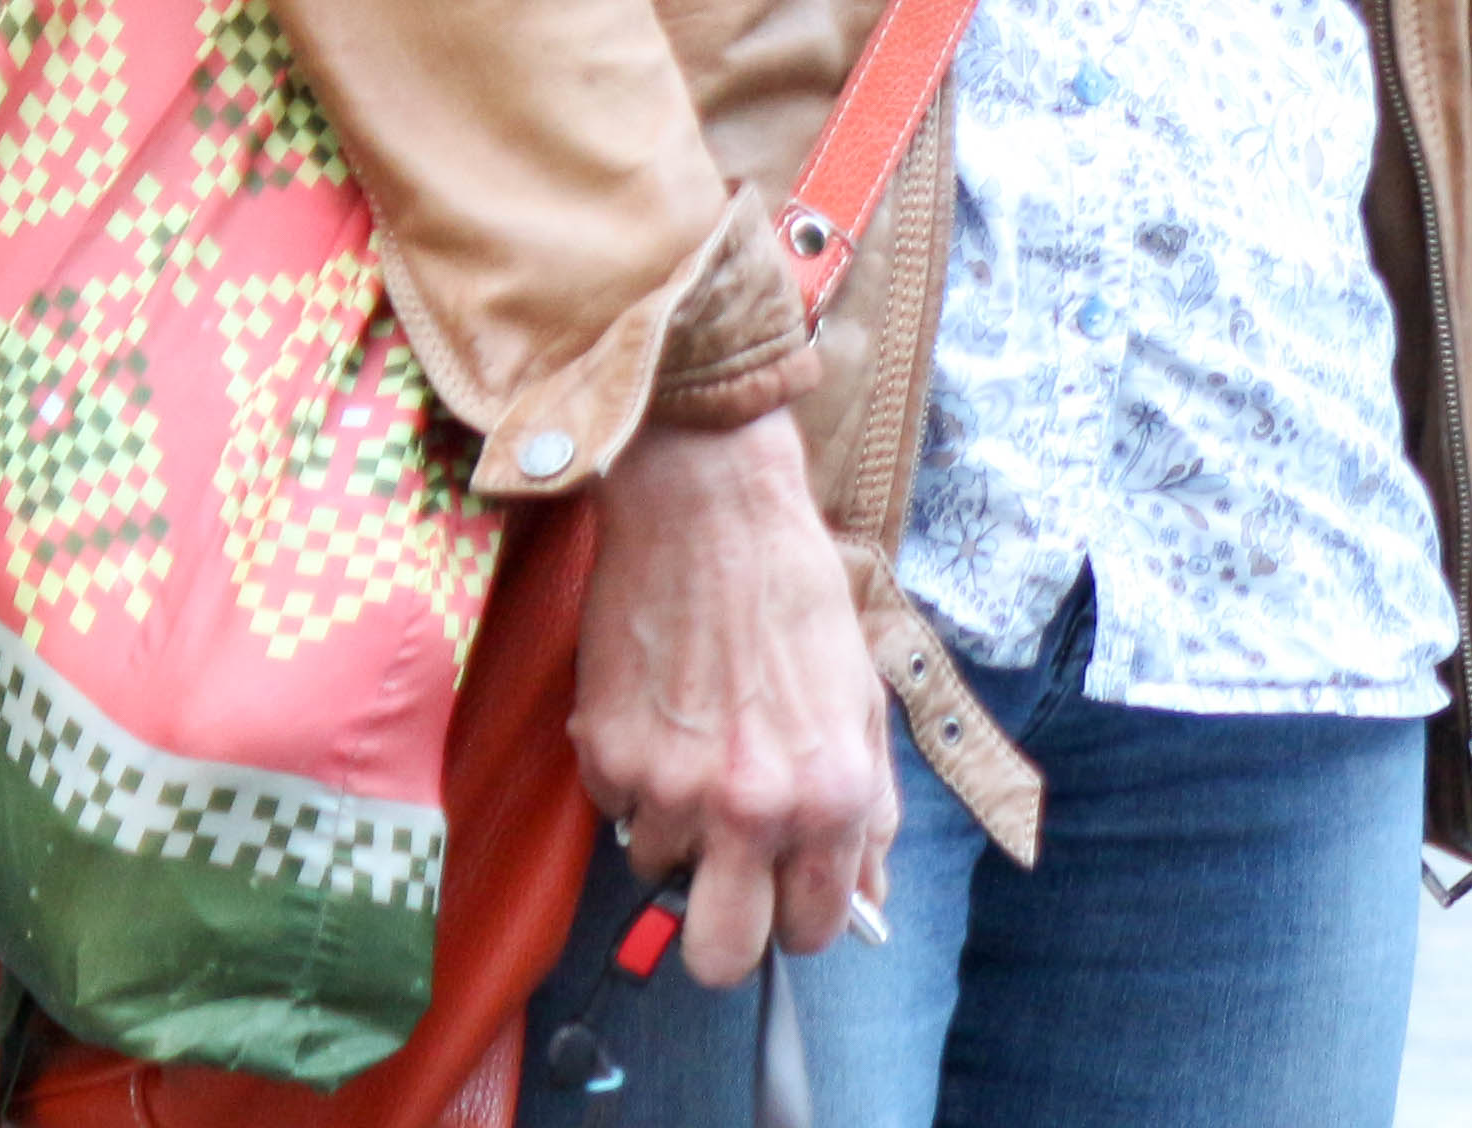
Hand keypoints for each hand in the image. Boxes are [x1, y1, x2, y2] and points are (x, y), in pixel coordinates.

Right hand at [573, 410, 896, 986]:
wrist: (708, 513)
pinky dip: (637, 780)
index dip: (801, 919)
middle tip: (731, 877)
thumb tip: (867, 898)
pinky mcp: (604, 759)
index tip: (791, 897)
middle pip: (718, 957)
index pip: (811, 930)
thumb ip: (867, 810)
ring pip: (660, 869)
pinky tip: (665, 712)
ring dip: (679, 827)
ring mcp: (669, 789)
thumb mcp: (861, 699)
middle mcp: (750, 808)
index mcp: (829, 796)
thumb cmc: (796, 596)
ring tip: (702, 743)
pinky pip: (619, 811)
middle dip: (725, 931)